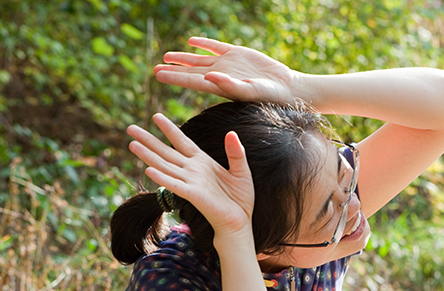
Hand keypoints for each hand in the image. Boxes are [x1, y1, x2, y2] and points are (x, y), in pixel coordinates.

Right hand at [127, 114, 254, 239]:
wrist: (240, 221)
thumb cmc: (241, 198)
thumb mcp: (242, 171)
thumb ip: (236, 153)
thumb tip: (231, 133)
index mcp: (202, 162)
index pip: (182, 141)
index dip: (170, 129)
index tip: (156, 116)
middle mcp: (192, 171)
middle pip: (166, 152)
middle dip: (148, 140)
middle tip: (130, 128)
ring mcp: (191, 183)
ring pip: (165, 166)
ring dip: (148, 156)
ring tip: (132, 144)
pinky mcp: (193, 196)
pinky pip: (175, 185)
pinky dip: (162, 178)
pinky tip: (148, 170)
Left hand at [154, 37, 297, 103]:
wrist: (287, 88)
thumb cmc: (270, 95)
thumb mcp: (249, 91)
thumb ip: (229, 85)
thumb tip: (208, 77)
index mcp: (219, 86)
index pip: (190, 81)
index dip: (174, 77)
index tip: (157, 75)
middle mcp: (220, 75)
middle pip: (190, 72)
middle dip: (173, 70)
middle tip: (155, 70)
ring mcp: (228, 64)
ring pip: (199, 60)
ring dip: (183, 59)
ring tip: (166, 57)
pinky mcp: (238, 54)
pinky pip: (216, 47)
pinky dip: (204, 43)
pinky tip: (192, 42)